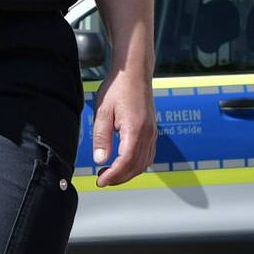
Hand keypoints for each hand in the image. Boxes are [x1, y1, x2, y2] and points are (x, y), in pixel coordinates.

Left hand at [86, 68, 155, 186]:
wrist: (134, 72)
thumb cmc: (118, 88)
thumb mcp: (102, 110)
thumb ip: (101, 136)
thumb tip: (100, 160)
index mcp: (135, 129)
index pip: (126, 161)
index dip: (114, 175)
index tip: (100, 181)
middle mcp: (148, 133)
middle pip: (137, 166)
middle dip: (119, 178)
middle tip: (102, 179)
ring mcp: (152, 132)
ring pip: (144, 163)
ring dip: (128, 173)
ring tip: (110, 173)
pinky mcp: (152, 131)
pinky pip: (148, 155)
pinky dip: (137, 165)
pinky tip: (124, 163)